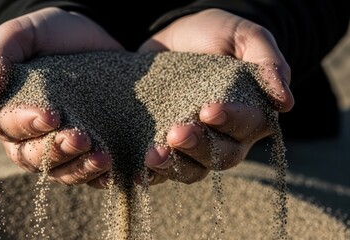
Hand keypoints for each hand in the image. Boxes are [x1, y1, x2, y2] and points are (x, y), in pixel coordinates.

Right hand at [0, 7, 123, 187]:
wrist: (90, 35)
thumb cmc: (49, 34)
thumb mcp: (22, 34)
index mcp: (8, 111)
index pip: (9, 127)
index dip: (27, 124)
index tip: (51, 115)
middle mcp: (30, 136)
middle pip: (34, 157)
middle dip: (56, 150)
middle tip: (80, 137)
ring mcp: (59, 145)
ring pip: (62, 171)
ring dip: (80, 168)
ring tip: (102, 157)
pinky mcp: (87, 149)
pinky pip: (89, 173)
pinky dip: (99, 176)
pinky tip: (113, 170)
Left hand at [138, 9, 294, 184]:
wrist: (176, 35)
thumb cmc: (217, 34)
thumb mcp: (244, 36)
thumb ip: (266, 61)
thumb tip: (285, 101)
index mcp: (250, 113)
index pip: (249, 126)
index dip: (231, 121)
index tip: (208, 110)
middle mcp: (226, 136)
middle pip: (221, 156)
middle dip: (198, 147)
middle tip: (176, 132)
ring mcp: (195, 144)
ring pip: (192, 169)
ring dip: (174, 166)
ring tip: (153, 155)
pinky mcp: (166, 145)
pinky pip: (162, 169)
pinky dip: (151, 173)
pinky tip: (136, 171)